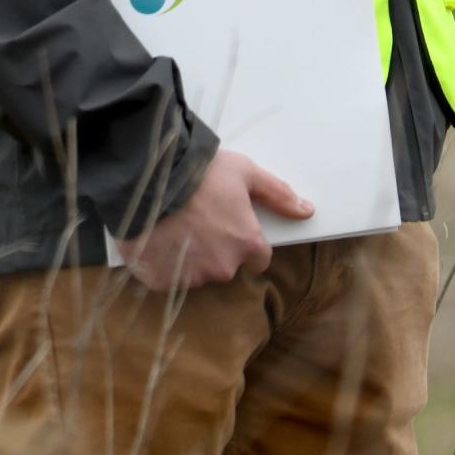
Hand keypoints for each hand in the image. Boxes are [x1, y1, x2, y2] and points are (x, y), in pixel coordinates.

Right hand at [115, 150, 313, 291]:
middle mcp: (223, 266)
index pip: (259, 258)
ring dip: (190, 255)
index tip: (231, 226)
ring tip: (174, 225)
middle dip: (216, 247)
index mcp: (246, 243)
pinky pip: (168, 277)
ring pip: (197, 271)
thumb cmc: (199, 173)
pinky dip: (165, 263)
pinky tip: (158, 239)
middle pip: (226, 264)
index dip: (246, 241)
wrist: (147, 179)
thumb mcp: (244, 172)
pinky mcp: (163, 282)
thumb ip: (277, 194)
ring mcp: (192, 276)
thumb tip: (307, 210)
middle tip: (197, 219)